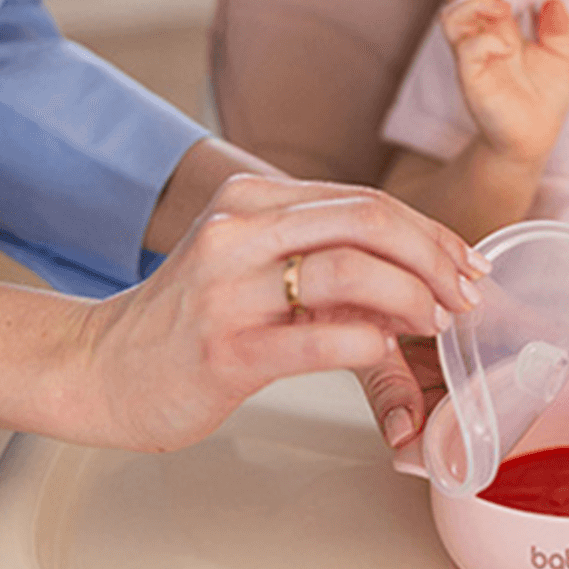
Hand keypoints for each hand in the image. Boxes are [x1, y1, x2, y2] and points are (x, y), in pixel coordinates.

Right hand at [83, 175, 483, 451]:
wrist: (100, 368)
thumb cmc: (191, 319)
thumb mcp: (256, 267)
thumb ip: (328, 263)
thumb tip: (422, 286)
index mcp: (253, 199)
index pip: (366, 200)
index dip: (430, 232)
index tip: (467, 264)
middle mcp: (241, 229)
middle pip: (369, 220)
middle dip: (434, 256)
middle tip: (466, 295)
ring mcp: (229, 286)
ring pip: (351, 270)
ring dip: (413, 297)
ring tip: (436, 323)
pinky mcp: (226, 347)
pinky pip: (320, 337)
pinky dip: (371, 342)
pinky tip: (388, 351)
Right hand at [440, 0, 568, 166]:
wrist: (534, 141)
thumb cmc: (542, 102)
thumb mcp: (560, 58)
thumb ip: (558, 29)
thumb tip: (554, 0)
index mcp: (498, 32)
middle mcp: (479, 41)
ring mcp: (472, 60)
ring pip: (450, 17)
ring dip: (475, 2)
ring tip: (503, 8)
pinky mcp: (472, 80)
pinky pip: (467, 50)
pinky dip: (486, 40)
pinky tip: (507, 48)